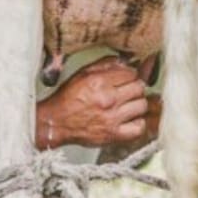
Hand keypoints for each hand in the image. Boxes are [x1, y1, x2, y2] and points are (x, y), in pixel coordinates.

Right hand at [36, 56, 150, 148]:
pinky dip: (137, 123)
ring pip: (141, 106)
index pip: (131, 73)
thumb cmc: (67, 100)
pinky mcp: (114, 135)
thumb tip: (123, 62)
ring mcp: (112, 118)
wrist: (56, 123)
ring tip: (128, 106)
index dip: (130, 75)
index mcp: (99, 82)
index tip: (126, 79)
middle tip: (128, 92)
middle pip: (139, 88)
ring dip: (137, 104)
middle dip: (135, 88)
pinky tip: (129, 120)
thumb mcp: (82, 74)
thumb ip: (104, 65)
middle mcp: (107, 99)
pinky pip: (138, 128)